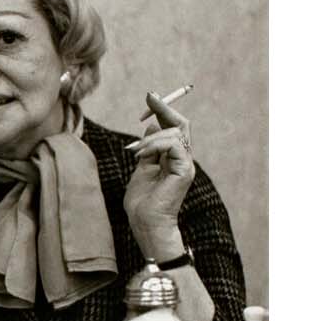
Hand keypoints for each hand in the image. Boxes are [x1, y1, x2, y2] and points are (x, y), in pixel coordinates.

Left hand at [123, 91, 195, 256]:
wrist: (146, 223)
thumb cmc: (142, 202)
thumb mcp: (142, 167)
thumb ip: (148, 148)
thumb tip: (151, 127)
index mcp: (173, 158)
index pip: (174, 127)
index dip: (163, 110)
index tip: (150, 97)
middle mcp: (183, 159)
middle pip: (181, 124)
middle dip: (164, 108)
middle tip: (149, 98)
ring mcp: (185, 164)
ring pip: (175, 132)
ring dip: (150, 138)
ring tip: (135, 152)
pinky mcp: (184, 170)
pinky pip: (173, 145)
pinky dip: (155, 145)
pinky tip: (142, 156)